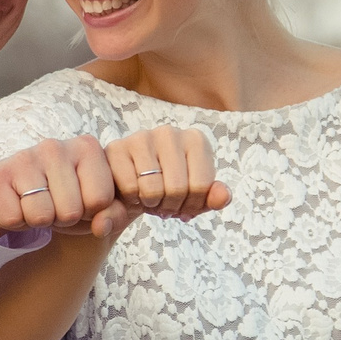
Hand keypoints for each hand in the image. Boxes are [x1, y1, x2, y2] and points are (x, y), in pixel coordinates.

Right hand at [0, 136, 124, 238]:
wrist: (16, 193)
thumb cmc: (64, 197)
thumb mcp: (95, 205)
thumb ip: (113, 215)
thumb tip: (102, 227)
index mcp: (87, 148)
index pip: (100, 200)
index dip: (90, 212)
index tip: (79, 200)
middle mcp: (56, 146)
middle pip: (71, 212)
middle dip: (63, 219)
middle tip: (54, 204)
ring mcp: (24, 157)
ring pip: (42, 217)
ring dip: (39, 221)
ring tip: (36, 204)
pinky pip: (14, 219)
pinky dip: (16, 221)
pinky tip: (16, 203)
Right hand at [106, 125, 231, 221]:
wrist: (133, 188)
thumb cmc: (169, 190)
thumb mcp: (196, 198)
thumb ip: (214, 198)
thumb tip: (224, 197)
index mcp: (196, 140)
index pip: (202, 187)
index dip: (193, 206)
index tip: (185, 204)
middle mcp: (170, 132)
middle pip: (178, 189)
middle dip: (171, 207)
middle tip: (165, 204)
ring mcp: (142, 137)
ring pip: (153, 190)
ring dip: (151, 205)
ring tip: (150, 199)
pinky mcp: (116, 148)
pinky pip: (130, 188)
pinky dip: (132, 200)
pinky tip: (133, 193)